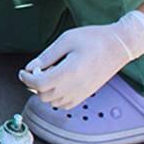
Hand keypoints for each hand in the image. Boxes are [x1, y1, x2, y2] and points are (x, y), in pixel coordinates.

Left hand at [18, 11, 143, 109]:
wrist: (119, 45)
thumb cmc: (95, 39)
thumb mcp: (66, 40)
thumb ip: (46, 56)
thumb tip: (31, 68)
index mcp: (69, 71)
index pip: (39, 84)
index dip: (26, 79)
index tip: (23, 72)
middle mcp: (75, 86)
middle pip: (43, 95)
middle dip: (34, 85)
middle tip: (37, 70)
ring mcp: (82, 93)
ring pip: (53, 102)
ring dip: (45, 91)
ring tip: (50, 74)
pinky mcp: (86, 95)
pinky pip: (64, 104)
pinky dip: (56, 97)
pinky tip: (58, 82)